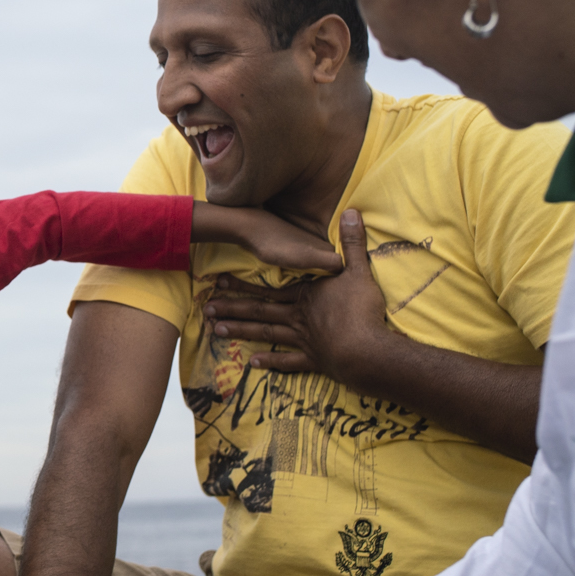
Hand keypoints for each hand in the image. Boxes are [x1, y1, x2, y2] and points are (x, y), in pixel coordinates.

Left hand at [203, 208, 387, 380]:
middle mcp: (297, 318)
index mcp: (305, 297)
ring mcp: (303, 341)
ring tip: (217, 331)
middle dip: (232, 309)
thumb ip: (352, 243)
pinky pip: (289, 361)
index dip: (243, 285)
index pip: (268, 289)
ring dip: (242, 332)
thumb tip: (352, 211)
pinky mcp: (313, 361)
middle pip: (260, 312)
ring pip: (266, 334)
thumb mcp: (358, 271)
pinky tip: (254, 364)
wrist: (367, 351)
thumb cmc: (361, 310)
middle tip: (207, 309)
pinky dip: (272, 362)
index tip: (219, 282)